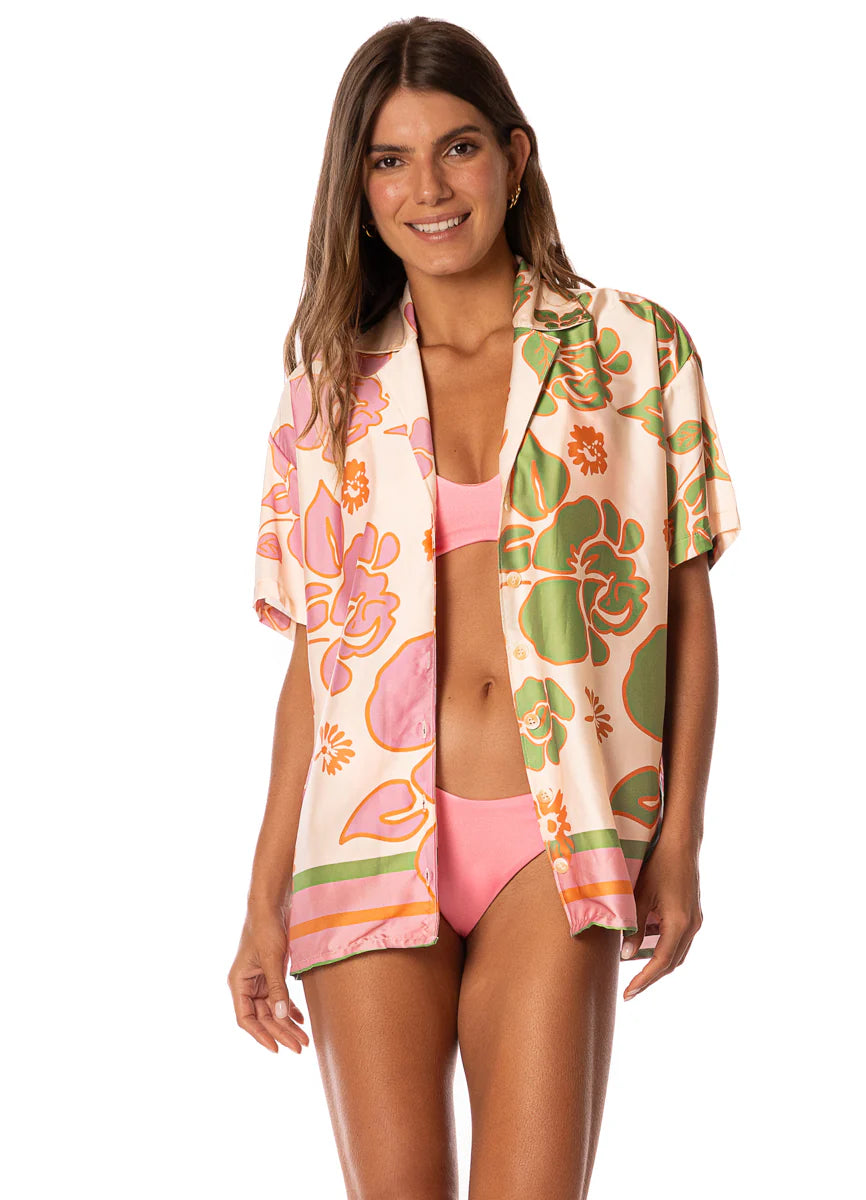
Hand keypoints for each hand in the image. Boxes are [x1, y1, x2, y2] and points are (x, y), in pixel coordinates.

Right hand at [227, 905, 309, 1053]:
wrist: (271, 905)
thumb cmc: (266, 928)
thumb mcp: (272, 959)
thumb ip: (276, 988)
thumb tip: (280, 1017)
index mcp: (238, 983)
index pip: (245, 1018)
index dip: (260, 1035)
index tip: (276, 1048)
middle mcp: (246, 985)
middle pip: (263, 1017)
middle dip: (281, 1032)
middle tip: (300, 1046)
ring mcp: (259, 980)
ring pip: (273, 1010)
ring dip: (287, 1023)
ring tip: (304, 1038)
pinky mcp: (271, 974)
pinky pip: (279, 998)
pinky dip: (289, 1008)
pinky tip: (301, 1019)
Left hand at [619, 838, 702, 1000]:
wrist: (681, 845)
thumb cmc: (658, 865)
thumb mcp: (641, 895)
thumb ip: (634, 927)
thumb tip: (627, 956)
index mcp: (679, 923)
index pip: (661, 962)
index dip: (644, 980)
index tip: (628, 993)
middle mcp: (691, 926)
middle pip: (671, 963)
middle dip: (650, 978)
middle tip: (630, 990)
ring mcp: (695, 921)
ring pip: (677, 954)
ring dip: (658, 964)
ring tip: (634, 970)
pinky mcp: (693, 914)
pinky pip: (680, 941)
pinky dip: (664, 949)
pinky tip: (646, 946)